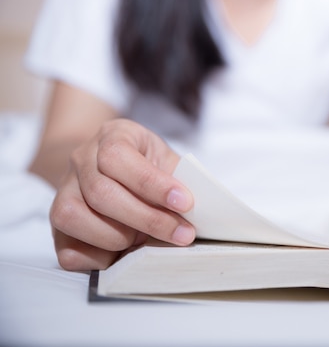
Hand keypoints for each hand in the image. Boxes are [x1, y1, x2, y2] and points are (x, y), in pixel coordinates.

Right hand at [50, 119, 194, 270]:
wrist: (108, 167)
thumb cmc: (148, 166)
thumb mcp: (167, 161)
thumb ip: (181, 179)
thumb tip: (205, 211)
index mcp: (111, 136)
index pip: (119, 157)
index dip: (153, 184)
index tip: (185, 203)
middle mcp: (80, 160)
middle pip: (101, 193)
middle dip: (148, 219)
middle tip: (182, 234)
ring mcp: (62, 192)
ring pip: (75, 218)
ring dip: (119, 237)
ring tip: (145, 240)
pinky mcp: (57, 225)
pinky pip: (68, 250)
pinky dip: (98, 257)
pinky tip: (122, 253)